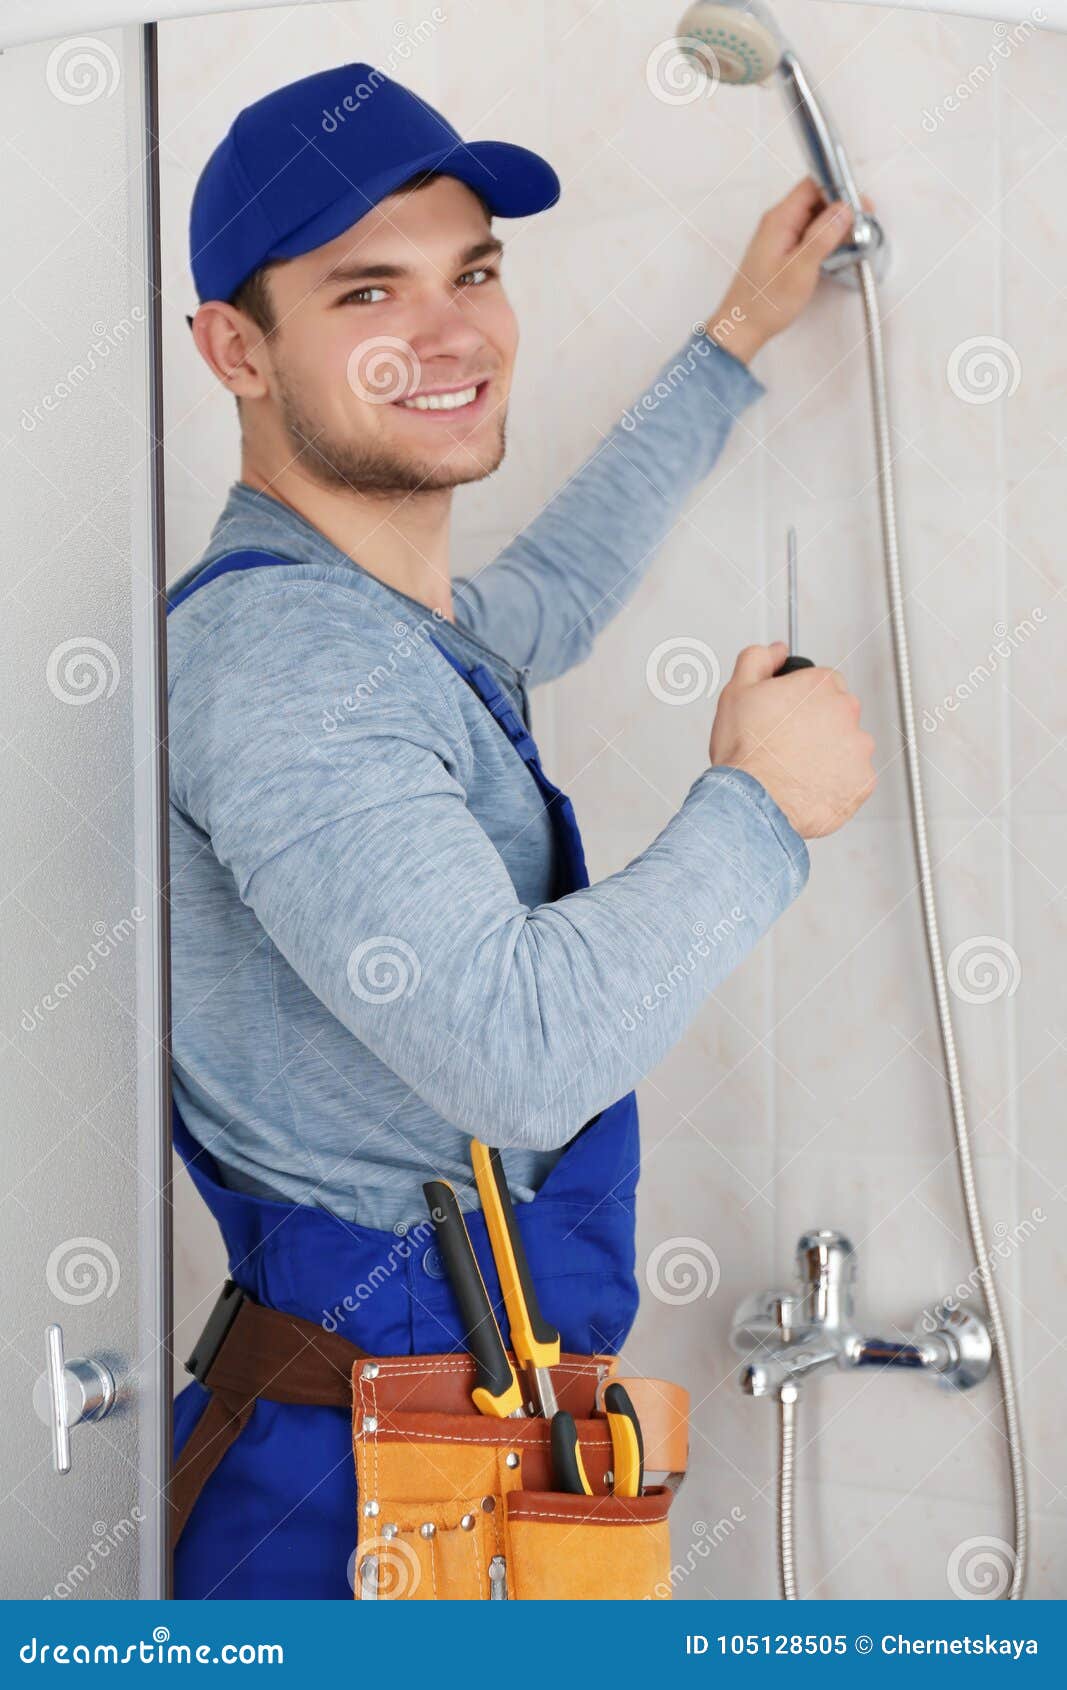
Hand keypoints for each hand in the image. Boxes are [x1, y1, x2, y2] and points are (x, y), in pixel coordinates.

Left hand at [703, 179, 874, 364]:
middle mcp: (778, 223)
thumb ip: (822, 236)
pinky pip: (809, 234)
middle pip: (816, 199)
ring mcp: (780, 236)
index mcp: (779, 220)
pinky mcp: (783, 251)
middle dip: (841, 208)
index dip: (838, 189)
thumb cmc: (764, 304)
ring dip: (835, 225)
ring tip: (853, 239)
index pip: (812, 185)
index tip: (857, 204)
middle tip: (861, 224)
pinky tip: (836, 251)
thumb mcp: (800, 269)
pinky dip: (825, 238)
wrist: (742, 327)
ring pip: (814, 218)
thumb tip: (843, 210)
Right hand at [709, 642, 876, 839]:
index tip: (789, 717)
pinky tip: (809, 786)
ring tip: (797, 769)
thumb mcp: (737, 691)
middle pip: (839, 714)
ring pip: (849, 747)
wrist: (754, 802)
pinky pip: (854, 779)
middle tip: (788, 744)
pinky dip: (837, 784)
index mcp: (821, 685)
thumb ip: (759, 659)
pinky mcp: (863, 782)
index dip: (803, 701)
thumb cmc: (746, 752)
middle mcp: (847, 712)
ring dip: (830, 755)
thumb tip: (776, 649)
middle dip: (818, 727)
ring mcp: (859, 748)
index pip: (824, 683)